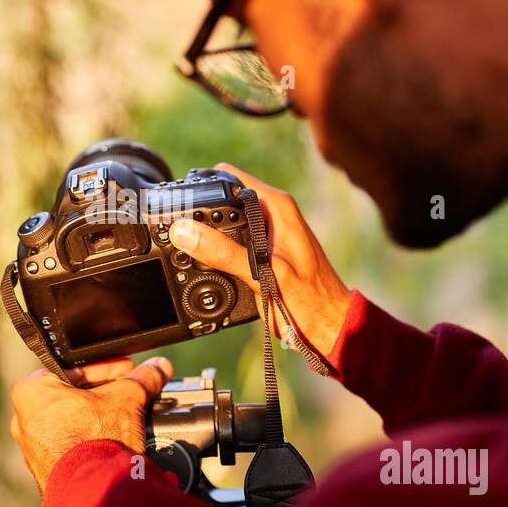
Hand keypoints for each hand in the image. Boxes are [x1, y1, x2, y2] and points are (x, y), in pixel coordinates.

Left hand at [9, 356, 173, 493]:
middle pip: (70, 396)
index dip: (106, 368)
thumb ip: (142, 379)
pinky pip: (67, 448)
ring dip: (95, 419)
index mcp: (31, 392)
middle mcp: (23, 420)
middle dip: (101, 395)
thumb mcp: (126, 399)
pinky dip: (87, 442)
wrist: (93, 489)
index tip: (125, 371)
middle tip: (124, 395)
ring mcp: (32, 449)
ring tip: (121, 420)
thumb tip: (158, 367)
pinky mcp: (44, 471)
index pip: (74, 368)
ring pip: (68, 423)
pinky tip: (109, 444)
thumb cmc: (96, 440)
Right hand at [169, 163, 350, 363]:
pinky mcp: (262, 252)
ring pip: (225, 223)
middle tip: (179, 236)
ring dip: (208, 236)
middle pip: (223, 200)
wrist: (329, 329)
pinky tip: (209, 267)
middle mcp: (272, 214)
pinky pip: (232, 244)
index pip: (228, 177)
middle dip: (200, 214)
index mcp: (276, 206)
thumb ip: (225, 253)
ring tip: (191, 254)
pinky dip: (217, 252)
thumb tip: (185, 231)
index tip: (178, 207)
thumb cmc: (310, 303)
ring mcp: (267, 233)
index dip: (201, 186)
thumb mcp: (263, 275)